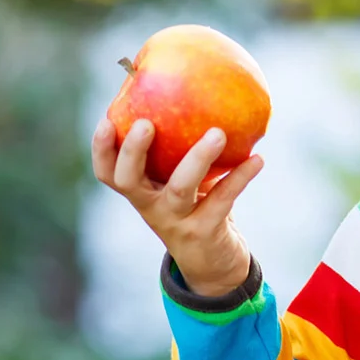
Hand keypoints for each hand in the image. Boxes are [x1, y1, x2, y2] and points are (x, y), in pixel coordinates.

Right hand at [91, 117, 263, 296]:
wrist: (213, 264)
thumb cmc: (197, 208)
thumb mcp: (182, 182)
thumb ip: (181, 150)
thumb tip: (198, 95)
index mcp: (141, 192)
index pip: (108, 173)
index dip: (102, 149)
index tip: (107, 119)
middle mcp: (151, 208)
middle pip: (128, 181)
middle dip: (133, 152)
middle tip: (146, 123)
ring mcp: (176, 222)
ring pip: (179, 189)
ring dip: (198, 158)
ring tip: (218, 132)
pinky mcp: (204, 232)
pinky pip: (222, 199)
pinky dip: (240, 177)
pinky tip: (257, 159)